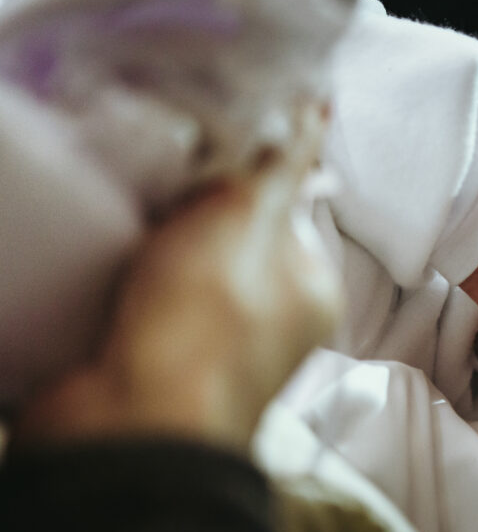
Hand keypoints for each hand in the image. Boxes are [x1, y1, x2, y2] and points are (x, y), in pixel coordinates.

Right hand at [17, 168, 340, 452]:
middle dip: (188, 209)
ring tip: (129, 234)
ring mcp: (214, 346)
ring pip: (179, 266)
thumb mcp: (251, 218)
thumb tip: (315, 108)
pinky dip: (123, 280)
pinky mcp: (158, 360)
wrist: (133, 423)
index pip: (283, 207)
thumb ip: (281, 164)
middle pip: (227, 235)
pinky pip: (141, 299)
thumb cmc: (208, 320)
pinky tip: (109, 271)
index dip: (239, 174)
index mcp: (314, 289)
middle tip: (157, 196)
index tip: (200, 159)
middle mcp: (273, 321)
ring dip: (150, 243)